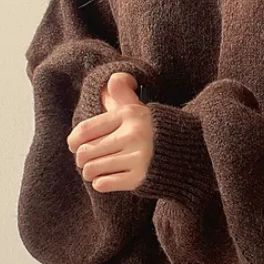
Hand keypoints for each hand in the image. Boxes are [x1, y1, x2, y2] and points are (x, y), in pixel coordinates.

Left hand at [67, 72, 153, 191]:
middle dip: (81, 159)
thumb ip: (123, 94)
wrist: (190, 153)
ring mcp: (137, 157)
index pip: (86, 129)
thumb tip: (114, 79)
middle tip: (86, 161)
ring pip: (93, 168)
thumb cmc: (157, 130)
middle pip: (86, 151)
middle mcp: (132, 135)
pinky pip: (105, 183)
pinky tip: (105, 180)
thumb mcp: (141, 109)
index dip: (73, 140)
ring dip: (89, 172)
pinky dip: (100, 183)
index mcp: (128, 115)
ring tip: (94, 172)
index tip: (73, 146)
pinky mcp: (140, 177)